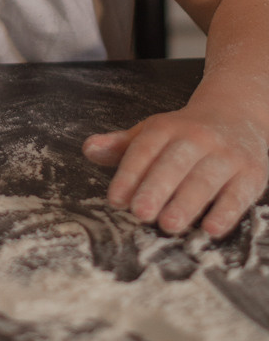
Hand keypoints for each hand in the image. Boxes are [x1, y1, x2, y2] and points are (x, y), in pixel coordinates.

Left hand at [83, 105, 268, 237]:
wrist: (238, 112)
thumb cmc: (185, 132)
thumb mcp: (152, 132)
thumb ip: (121, 146)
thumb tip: (89, 150)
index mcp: (167, 128)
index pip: (145, 149)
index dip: (129, 174)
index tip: (116, 199)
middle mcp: (197, 138)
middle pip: (174, 163)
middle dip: (156, 188)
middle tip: (140, 213)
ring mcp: (226, 155)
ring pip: (205, 179)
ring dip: (186, 203)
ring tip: (169, 225)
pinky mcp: (251, 172)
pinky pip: (238, 193)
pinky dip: (226, 212)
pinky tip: (210, 228)